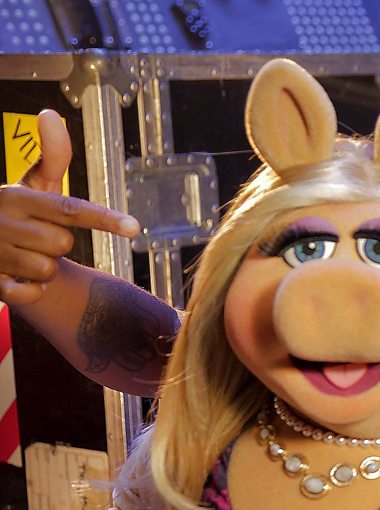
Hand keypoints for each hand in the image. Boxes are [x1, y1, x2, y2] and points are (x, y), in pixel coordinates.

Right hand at [0, 110, 138, 303]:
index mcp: (16, 197)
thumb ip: (52, 156)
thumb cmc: (17, 210)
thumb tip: (50, 113)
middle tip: (37, 238)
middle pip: (63, 244)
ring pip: (47, 270)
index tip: (135, 227)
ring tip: (23, 256)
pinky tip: (16, 278)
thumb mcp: (31, 184)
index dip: (104, 218)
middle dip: (58, 245)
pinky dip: (30, 290)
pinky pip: (30, 294)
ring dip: (43, 269)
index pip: (69, 208)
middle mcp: (2, 222)